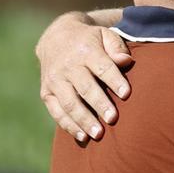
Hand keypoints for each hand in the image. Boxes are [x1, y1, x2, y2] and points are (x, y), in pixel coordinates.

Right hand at [36, 13, 132, 141]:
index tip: (127, 94)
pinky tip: (83, 137)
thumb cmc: (90, 41)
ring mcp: (55, 80)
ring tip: (98, 134)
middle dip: (99, 104)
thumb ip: (117, 47)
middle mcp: (68, 66)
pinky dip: (69, 125)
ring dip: (84, 119)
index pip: (102, 67)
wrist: (55, 39)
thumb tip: (126, 61)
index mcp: (86, 50)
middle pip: (85, 87)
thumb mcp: (104, 35)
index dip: (115, 80)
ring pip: (69, 103)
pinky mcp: (46, 93)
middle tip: (113, 119)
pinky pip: (57, 111)